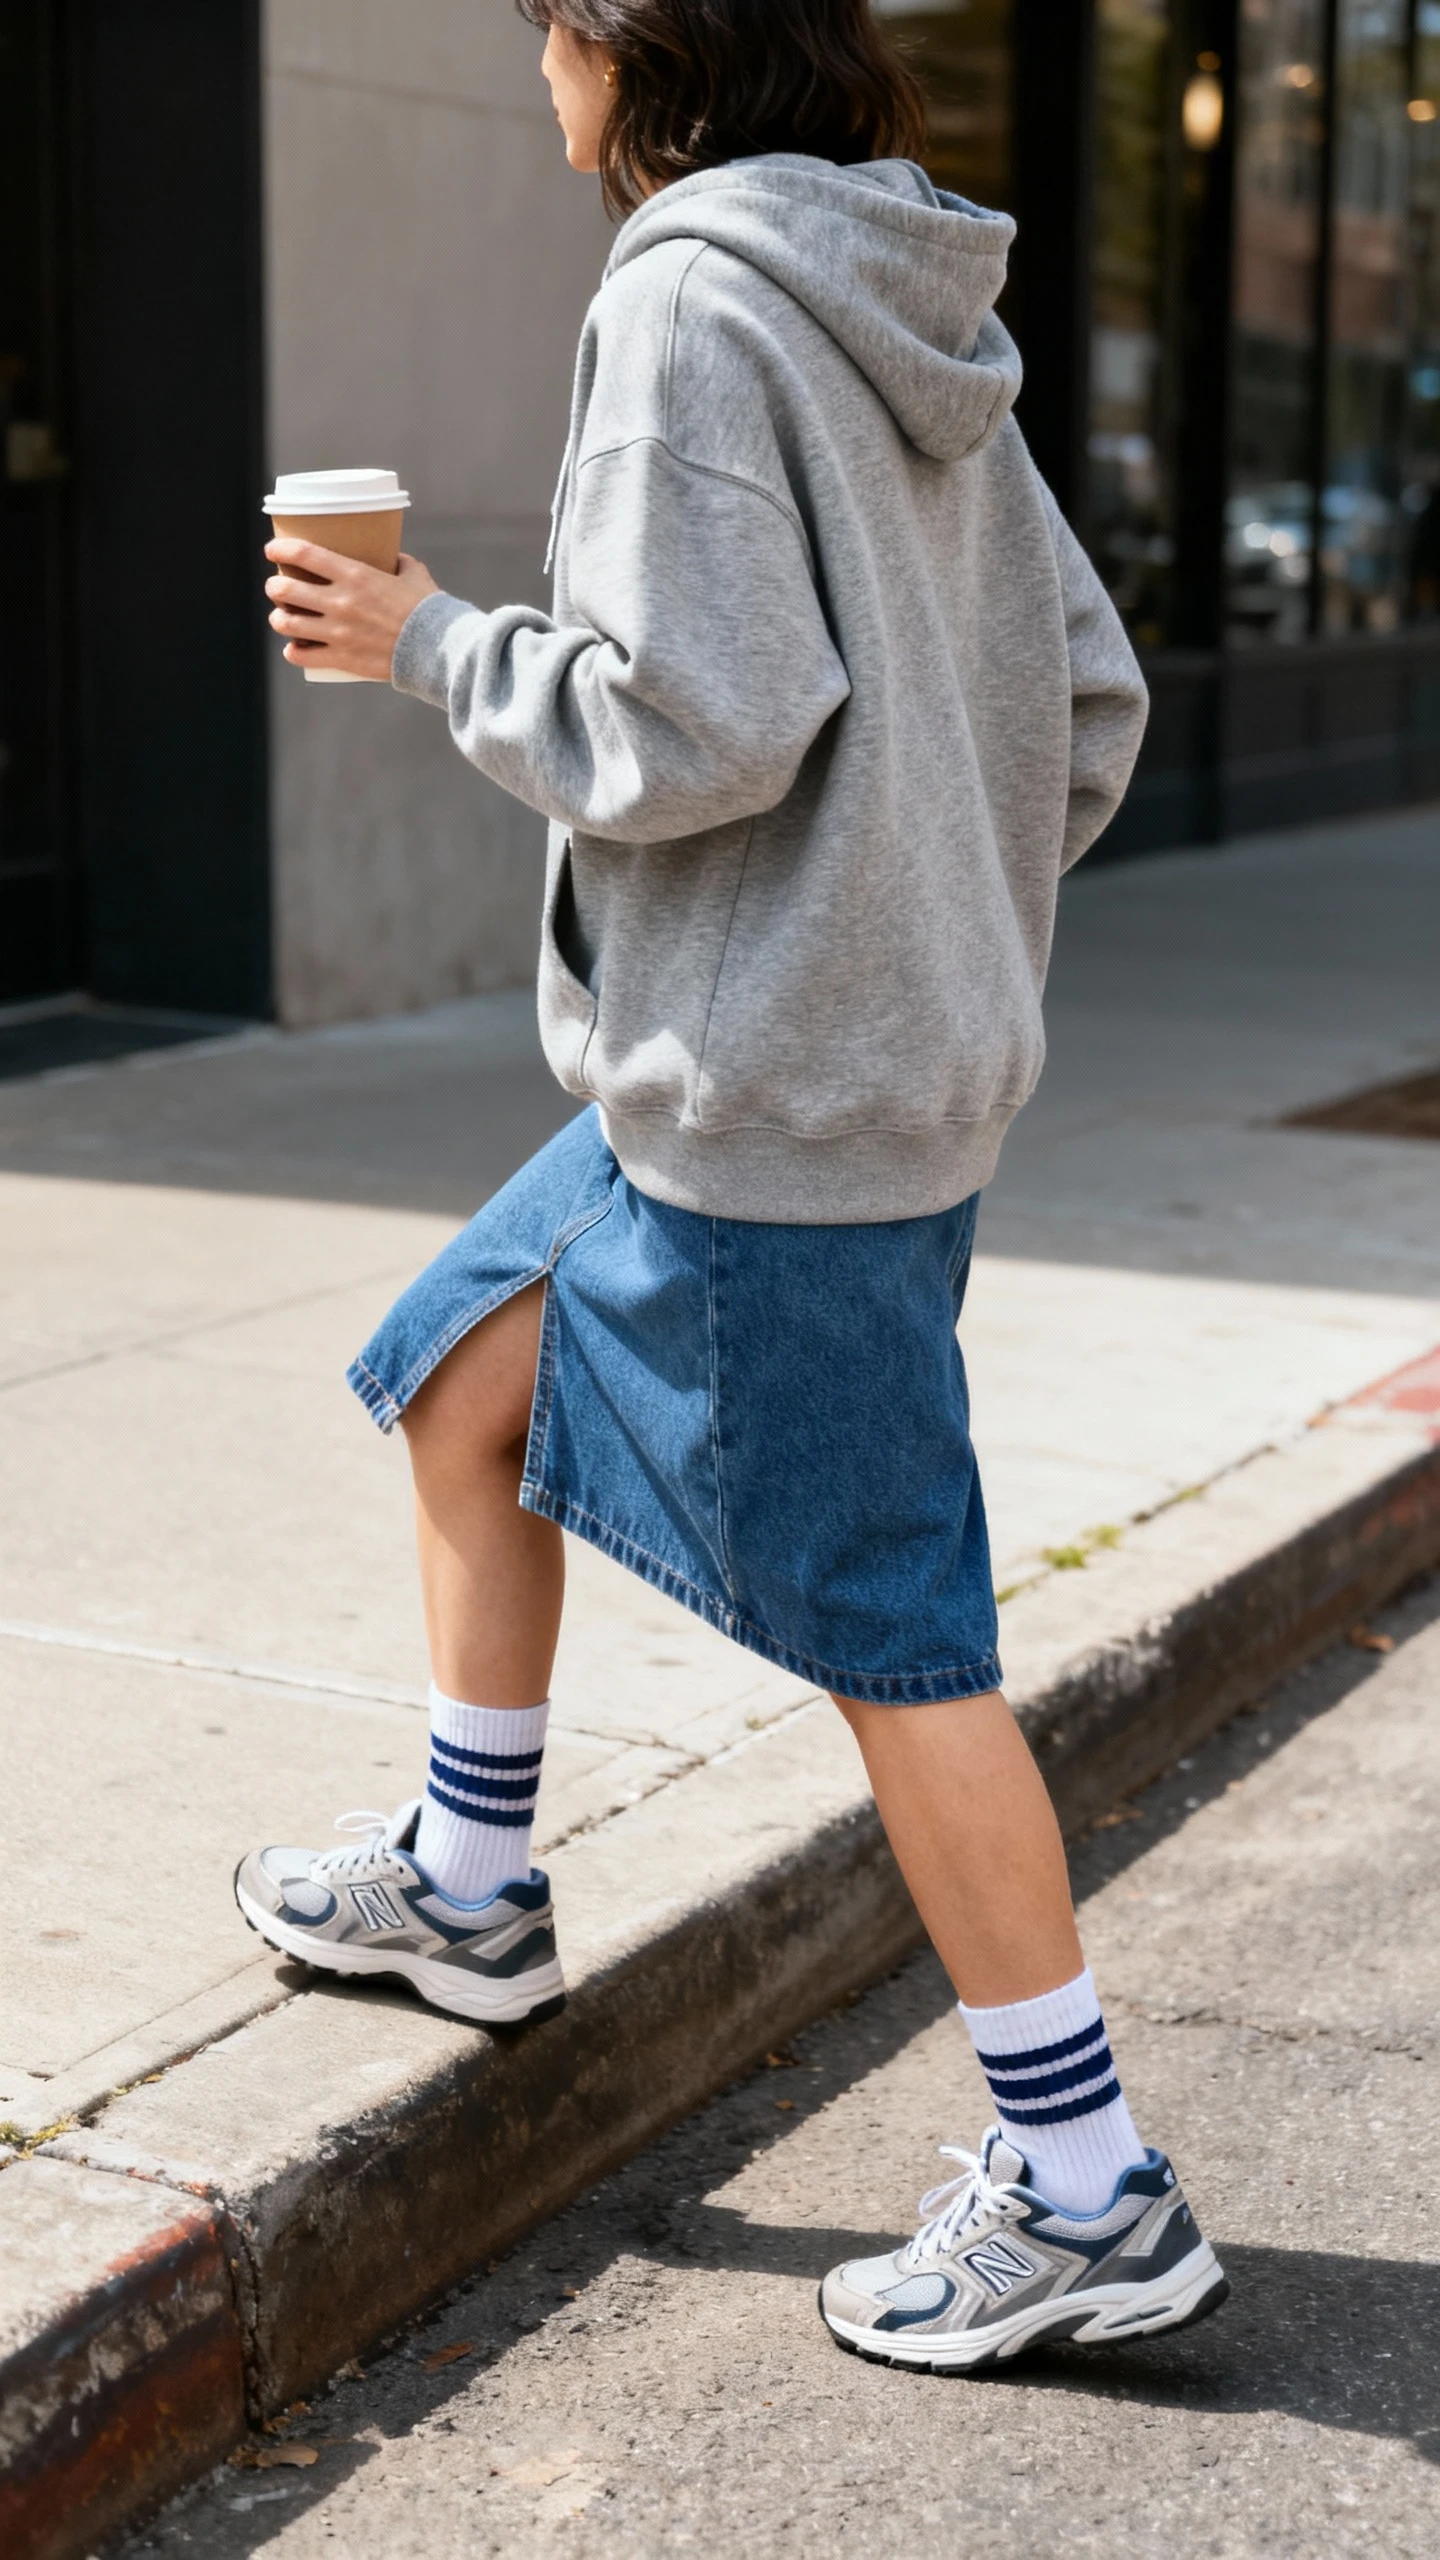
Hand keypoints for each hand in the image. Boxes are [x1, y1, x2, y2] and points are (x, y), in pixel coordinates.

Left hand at [264, 540, 439, 680]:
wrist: (438, 649)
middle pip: (285, 590)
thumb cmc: (428, 609)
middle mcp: (340, 601)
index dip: (280, 549)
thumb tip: (393, 557)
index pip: (303, 554)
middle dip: (274, 587)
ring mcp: (338, 632)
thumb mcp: (415, 575)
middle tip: (277, 587)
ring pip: (286, 623)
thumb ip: (400, 563)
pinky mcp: (342, 659)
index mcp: (354, 574)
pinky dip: (293, 652)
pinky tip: (294, 648)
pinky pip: (302, 656)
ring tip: (283, 618)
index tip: (272, 550)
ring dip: (279, 619)